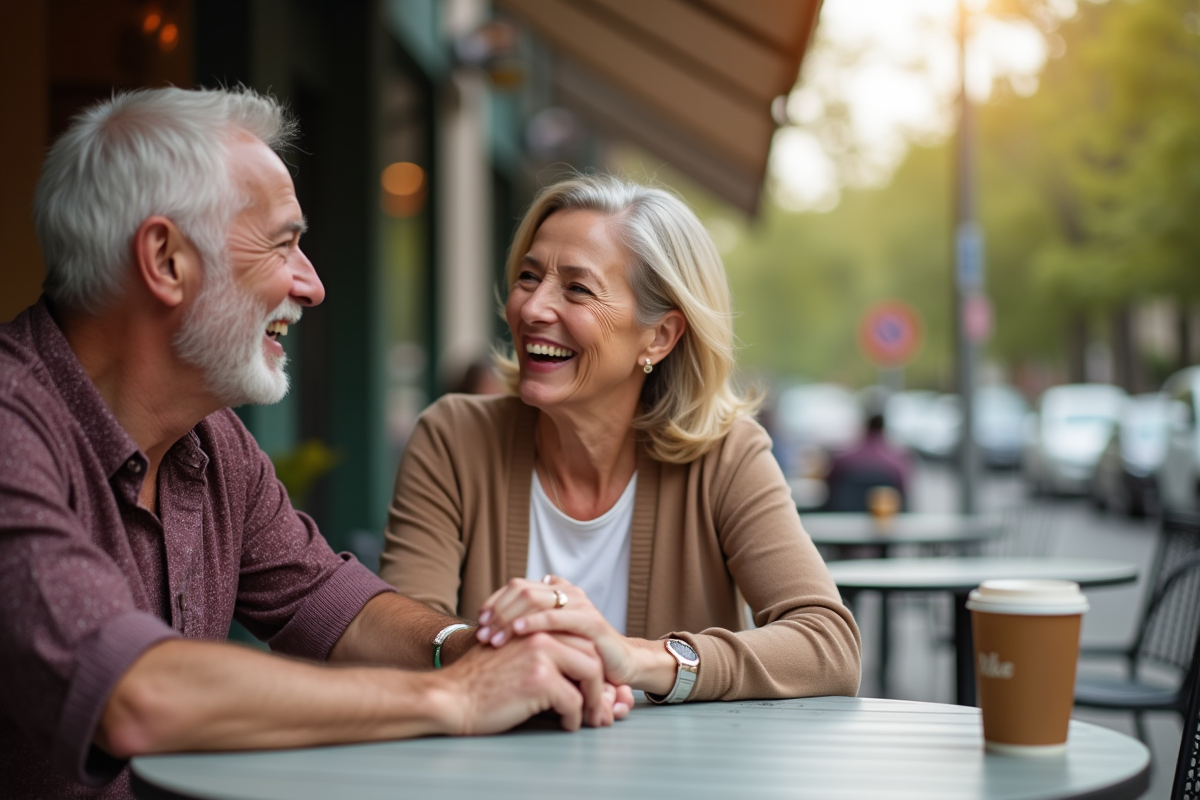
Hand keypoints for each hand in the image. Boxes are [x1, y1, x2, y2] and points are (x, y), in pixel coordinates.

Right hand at [437, 631, 616, 733]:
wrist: (451, 697)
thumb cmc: (478, 681)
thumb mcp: (510, 650)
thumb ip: (537, 648)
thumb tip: (570, 665)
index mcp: (535, 624)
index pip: (579, 636)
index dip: (591, 661)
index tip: (593, 684)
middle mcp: (542, 633)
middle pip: (591, 651)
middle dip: (599, 680)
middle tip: (598, 701)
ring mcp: (542, 654)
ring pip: (591, 673)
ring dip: (593, 699)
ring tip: (589, 715)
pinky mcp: (540, 679)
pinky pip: (573, 701)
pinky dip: (575, 718)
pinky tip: (566, 725)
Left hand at [476, 576, 648, 687]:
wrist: (618, 667)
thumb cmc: (579, 654)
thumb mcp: (551, 636)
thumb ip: (531, 620)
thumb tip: (498, 613)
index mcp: (558, 591)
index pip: (517, 586)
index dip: (496, 602)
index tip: (481, 622)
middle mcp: (569, 593)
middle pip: (522, 590)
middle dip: (498, 611)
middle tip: (483, 633)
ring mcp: (581, 605)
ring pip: (535, 599)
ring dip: (509, 617)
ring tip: (494, 636)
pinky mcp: (591, 622)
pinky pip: (557, 617)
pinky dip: (534, 621)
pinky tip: (517, 630)